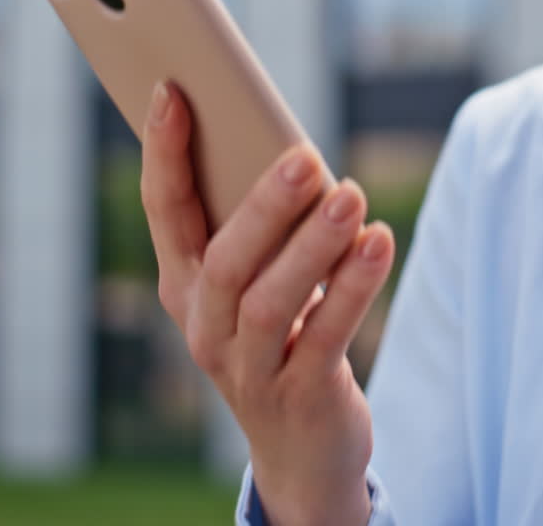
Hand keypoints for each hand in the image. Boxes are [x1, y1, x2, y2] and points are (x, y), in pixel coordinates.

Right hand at [140, 81, 393, 525]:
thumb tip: (293, 151)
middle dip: (262, 207)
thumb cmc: (279, 338)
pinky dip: (353, 288)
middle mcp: (203, 326)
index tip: (174, 92)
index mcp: (182, 286)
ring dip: (313, 246)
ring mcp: (246, 367)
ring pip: (269, 301)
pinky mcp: (300, 395)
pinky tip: (380, 243)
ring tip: (352, 197)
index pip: (163, 213)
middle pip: (223, 261)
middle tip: (304, 156)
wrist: (300, 450)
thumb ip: (260, 226)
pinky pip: (326, 335)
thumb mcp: (256, 282)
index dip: (164, 154)